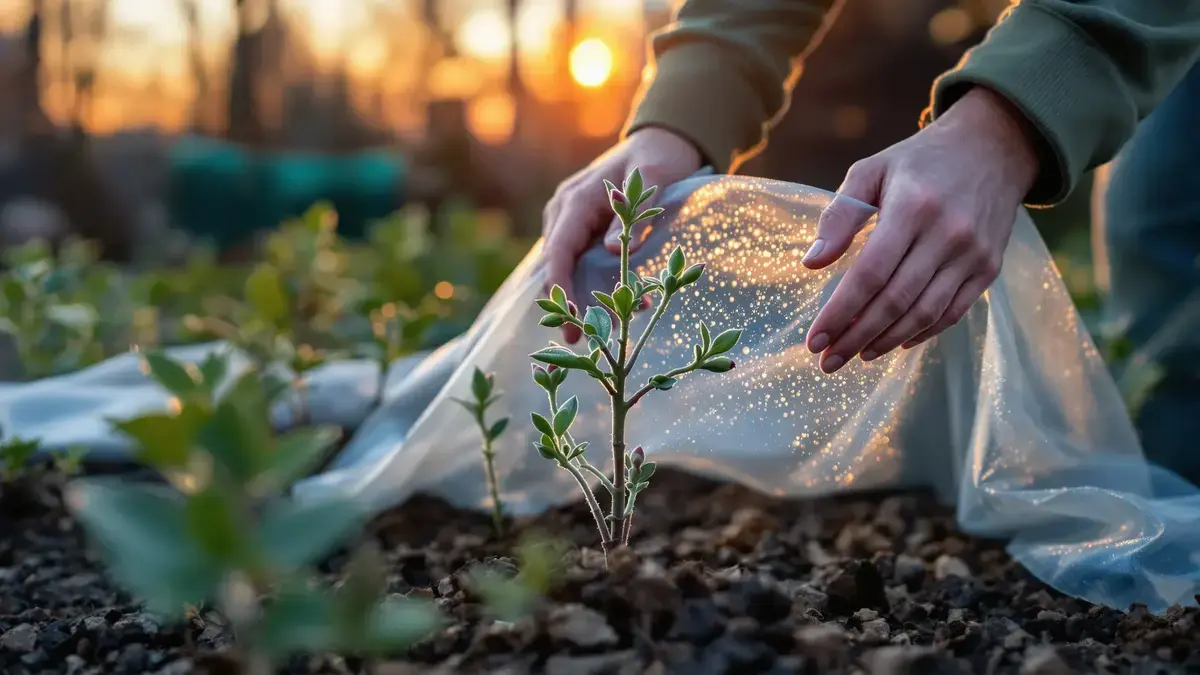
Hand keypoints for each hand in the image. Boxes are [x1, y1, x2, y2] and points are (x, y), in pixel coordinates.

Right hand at [542, 127, 701, 342]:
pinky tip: (615, 310)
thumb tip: (614, 251)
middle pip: (557, 266)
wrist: (661, 142)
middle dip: (567, 304)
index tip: (568, 316)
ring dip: (584, 300)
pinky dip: (594, 287)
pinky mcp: (583, 231)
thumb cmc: (659, 157)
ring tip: (604, 332)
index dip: (559, 286)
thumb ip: (634, 214)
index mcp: (576, 200)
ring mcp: (572, 222)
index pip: (558, 250)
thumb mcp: (653, 180)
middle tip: (580, 340)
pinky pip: (582, 264)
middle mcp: (565, 212)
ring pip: (569, 269)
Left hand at [802, 86, 1039, 372]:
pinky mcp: (989, 267)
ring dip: (885, 341)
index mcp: (913, 207)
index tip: (814, 340)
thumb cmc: (919, 161)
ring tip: (855, 355)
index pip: (869, 274)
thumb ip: (840, 215)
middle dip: (855, 338)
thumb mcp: (871, 170)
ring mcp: (973, 254)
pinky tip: (894, 343)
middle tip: (827, 361)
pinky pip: (953, 312)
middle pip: (895, 301)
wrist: (994, 146)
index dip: (840, 312)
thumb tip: (812, 263)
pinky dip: (921, 333)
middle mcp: (947, 233)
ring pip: (924, 313)